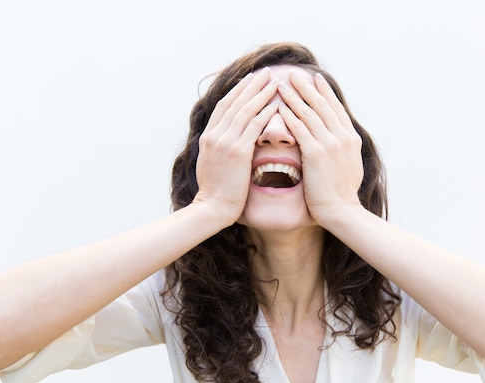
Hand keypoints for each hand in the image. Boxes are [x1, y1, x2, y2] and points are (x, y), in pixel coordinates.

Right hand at [193, 68, 278, 225]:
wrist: (211, 208)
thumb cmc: (215, 193)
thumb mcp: (211, 165)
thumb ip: (218, 149)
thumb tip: (227, 142)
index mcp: (208, 137)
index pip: (224, 106)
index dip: (238, 91)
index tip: (250, 80)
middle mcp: (215, 135)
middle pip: (235, 102)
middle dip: (251, 85)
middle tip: (264, 72)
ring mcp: (225, 142)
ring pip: (245, 110)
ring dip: (261, 94)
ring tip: (274, 82)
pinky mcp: (237, 152)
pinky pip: (254, 126)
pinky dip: (265, 113)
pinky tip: (276, 104)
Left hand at [278, 71, 363, 225]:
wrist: (342, 211)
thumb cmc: (342, 195)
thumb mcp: (349, 166)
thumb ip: (343, 150)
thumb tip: (339, 143)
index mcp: (351, 138)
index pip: (336, 108)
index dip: (325, 92)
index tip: (316, 79)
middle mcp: (342, 137)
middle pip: (322, 105)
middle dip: (307, 87)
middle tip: (294, 73)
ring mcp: (330, 143)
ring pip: (309, 112)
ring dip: (294, 96)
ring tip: (282, 83)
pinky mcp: (316, 153)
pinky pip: (300, 128)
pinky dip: (289, 115)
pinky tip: (279, 106)